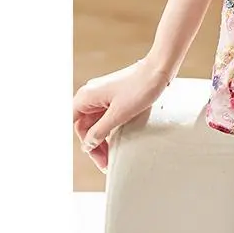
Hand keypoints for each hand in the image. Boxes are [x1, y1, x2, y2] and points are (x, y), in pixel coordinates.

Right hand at [73, 58, 170, 172]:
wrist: (160, 69)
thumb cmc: (140, 88)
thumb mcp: (118, 114)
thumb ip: (99, 131)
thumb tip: (86, 145)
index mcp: (86, 96)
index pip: (73, 126)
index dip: (80, 142)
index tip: (88, 157)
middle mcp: (91, 94)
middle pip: (85, 127)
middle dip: (94, 145)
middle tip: (105, 163)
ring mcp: (103, 95)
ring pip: (96, 123)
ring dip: (102, 139)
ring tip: (110, 157)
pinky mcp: (115, 96)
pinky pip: (106, 116)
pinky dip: (109, 130)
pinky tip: (116, 141)